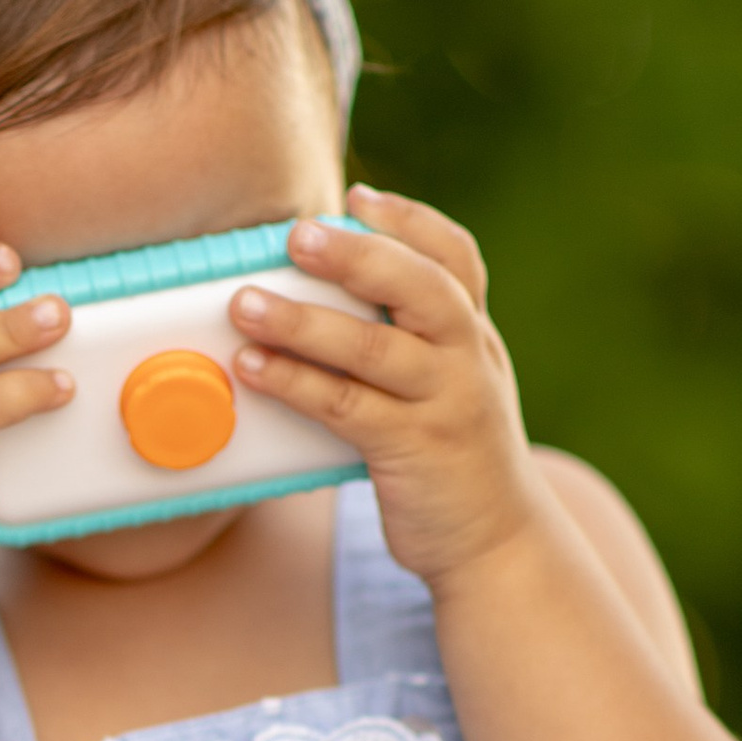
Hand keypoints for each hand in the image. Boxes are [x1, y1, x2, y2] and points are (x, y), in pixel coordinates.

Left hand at [225, 182, 540, 596]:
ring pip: (375, 347)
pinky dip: (296, 383)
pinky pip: (347, 409)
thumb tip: (322, 294)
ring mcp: (446, 405)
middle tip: (297, 235)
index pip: (456, 258)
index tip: (357, 196)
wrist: (497, 544)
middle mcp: (468, 359)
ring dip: (303, 321)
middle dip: (358, 254)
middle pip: (420, 286)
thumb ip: (412, 340)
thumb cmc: (454, 457)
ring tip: (244, 303)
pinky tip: (254, 367)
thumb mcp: (453, 385)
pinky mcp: (416, 452)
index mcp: (473, 335)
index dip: (409, 221)